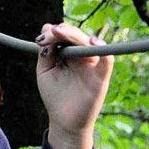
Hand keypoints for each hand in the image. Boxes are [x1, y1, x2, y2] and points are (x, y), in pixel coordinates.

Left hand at [35, 22, 112, 148]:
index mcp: (70, 54)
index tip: (41, 37)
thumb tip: (46, 27)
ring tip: (61, 32)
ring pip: (90, 44)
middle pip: (78, 37)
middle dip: (64, 32)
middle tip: (52, 32)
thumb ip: (46, 51)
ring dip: (76, 36)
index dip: (54, 33)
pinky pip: (107, 61)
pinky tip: (94, 41)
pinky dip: (104, 49)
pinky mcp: (101, 78)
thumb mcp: (45, 70)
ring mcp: (93, 66)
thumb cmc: (56, 96)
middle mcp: (83, 57)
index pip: (66, 36)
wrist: (64, 122)